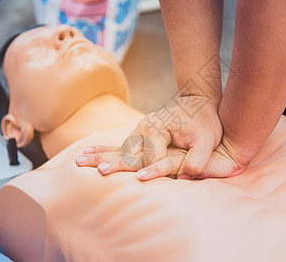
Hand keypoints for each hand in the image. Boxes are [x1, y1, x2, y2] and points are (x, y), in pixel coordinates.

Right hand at [77, 95, 222, 178]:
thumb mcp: (206, 140)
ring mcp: (139, 131)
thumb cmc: (204, 123)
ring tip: (79, 159)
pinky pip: (122, 146)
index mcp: (157, 129)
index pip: (150, 158)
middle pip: (127, 152)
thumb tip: (187, 176)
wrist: (198, 102)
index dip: (150, 171)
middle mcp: (143, 129)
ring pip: (120, 149)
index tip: (141, 181)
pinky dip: (105, 150)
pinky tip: (89, 152)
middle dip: (110, 163)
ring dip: (99, 155)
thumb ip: (198, 159)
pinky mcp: (139, 135)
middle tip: (96, 171)